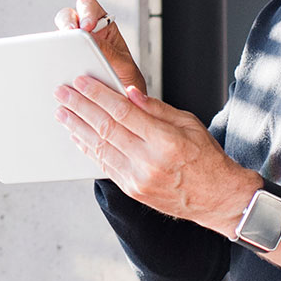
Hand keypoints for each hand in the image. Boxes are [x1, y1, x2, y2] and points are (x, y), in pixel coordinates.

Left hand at [53, 73, 257, 236]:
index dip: (98, 95)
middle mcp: (149, 161)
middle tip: (62, 93)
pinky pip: (104, 165)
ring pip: (100, 148)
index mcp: (166, 140)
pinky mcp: (133, 190)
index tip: (82, 81)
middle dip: (80, 107)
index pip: (123, 112)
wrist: (218, 199)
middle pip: (105, 128)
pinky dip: (89, 149)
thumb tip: (128, 93)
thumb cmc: (207, 158)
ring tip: (62, 113)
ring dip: (77, 128)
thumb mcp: (189, 124)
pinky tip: (78, 136)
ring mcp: (139, 178)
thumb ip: (156, 108)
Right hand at [54, 0, 146, 93]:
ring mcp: (70, 47)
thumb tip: (91, 39)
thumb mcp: (124, 65)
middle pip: (68, 16)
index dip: (86, 12)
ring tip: (59, 53)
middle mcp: (84, 33)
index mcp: (102, 26)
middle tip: (70, 34)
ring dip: (57, 41)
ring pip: (56, 35)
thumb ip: (110, 52)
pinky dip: (51, 60)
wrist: (120, 102)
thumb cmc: (125, 79)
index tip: (87, 26)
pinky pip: (51, 57)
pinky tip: (56, 70)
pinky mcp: (60, 62)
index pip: (90, 8)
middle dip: (67, 22)